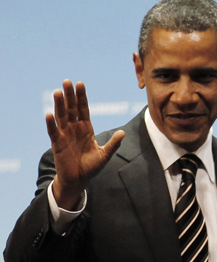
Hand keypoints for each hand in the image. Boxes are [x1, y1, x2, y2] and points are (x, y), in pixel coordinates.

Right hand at [46, 79, 124, 209]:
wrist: (78, 180)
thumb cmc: (91, 167)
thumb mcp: (104, 155)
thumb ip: (113, 144)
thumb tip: (122, 133)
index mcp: (86, 128)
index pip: (83, 109)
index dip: (81, 97)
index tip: (80, 83)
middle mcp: (74, 128)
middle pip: (71, 109)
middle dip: (70, 95)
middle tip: (67, 81)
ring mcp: (65, 135)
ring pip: (61, 116)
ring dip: (59, 104)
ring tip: (58, 92)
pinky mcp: (57, 144)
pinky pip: (53, 132)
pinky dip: (51, 123)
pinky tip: (49, 113)